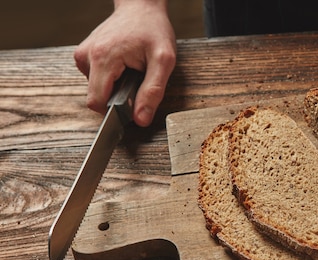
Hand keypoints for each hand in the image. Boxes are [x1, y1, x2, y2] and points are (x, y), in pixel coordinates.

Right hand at [73, 0, 176, 126]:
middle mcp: (87, 56)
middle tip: (136, 82)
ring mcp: (83, 54)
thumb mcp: (164, 61)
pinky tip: (123, 67)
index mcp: (103, 58)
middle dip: (116, 98)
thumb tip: (140, 120)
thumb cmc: (153, 29)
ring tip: (131, 71)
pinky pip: (95, 79)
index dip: (114, 112)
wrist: (140, 6)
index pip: (96, 102)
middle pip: (95, 97)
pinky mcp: (84, 54)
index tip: (131, 107)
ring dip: (114, 87)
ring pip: (95, 89)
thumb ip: (152, 92)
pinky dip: (110, 79)